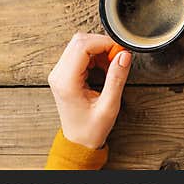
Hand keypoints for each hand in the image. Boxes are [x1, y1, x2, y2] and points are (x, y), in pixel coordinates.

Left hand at [48, 33, 131, 148]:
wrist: (78, 142)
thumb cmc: (90, 129)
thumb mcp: (109, 106)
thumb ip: (116, 78)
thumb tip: (124, 56)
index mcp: (66, 82)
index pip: (82, 46)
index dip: (105, 43)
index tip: (120, 51)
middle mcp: (59, 74)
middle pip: (79, 41)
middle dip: (102, 44)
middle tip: (118, 56)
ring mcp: (59, 73)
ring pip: (79, 44)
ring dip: (99, 50)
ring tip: (111, 66)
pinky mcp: (64, 73)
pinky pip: (79, 53)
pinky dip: (95, 55)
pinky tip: (104, 67)